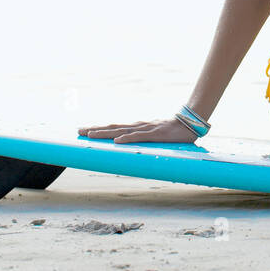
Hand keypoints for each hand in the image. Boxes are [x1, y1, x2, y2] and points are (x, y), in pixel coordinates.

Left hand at [78, 118, 198, 143]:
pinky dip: (128, 138)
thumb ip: (145, 141)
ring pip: (122, 131)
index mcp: (137, 128)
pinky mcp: (156, 134)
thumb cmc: (173, 132)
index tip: (84, 131)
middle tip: (79, 131)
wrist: (190, 123)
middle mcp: (138, 127)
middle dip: (96, 130)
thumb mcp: (155, 137)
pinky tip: (118, 141)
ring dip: (105, 133)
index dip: (100, 130)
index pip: (115, 128)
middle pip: (113, 128)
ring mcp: (146, 129)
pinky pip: (139, 137)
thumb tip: (134, 147)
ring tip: (91, 135)